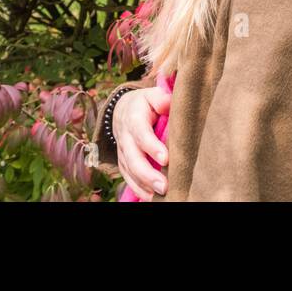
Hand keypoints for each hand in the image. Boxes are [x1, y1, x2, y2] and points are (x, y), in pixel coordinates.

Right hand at [113, 84, 171, 198]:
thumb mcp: (152, 95)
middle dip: (147, 173)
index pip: (141, 133)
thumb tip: (169, 104)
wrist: (123, 109)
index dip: (152, 147)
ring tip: (160, 195)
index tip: (166, 159)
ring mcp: (122, 151)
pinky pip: (127, 176)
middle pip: (133, 157)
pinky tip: (149, 196)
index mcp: (133, 118)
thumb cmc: (145, 103)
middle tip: (164, 186)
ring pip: (129, 170)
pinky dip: (137, 188)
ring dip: (143, 184)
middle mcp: (125, 137)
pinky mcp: (123, 161)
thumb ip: (161, 98)